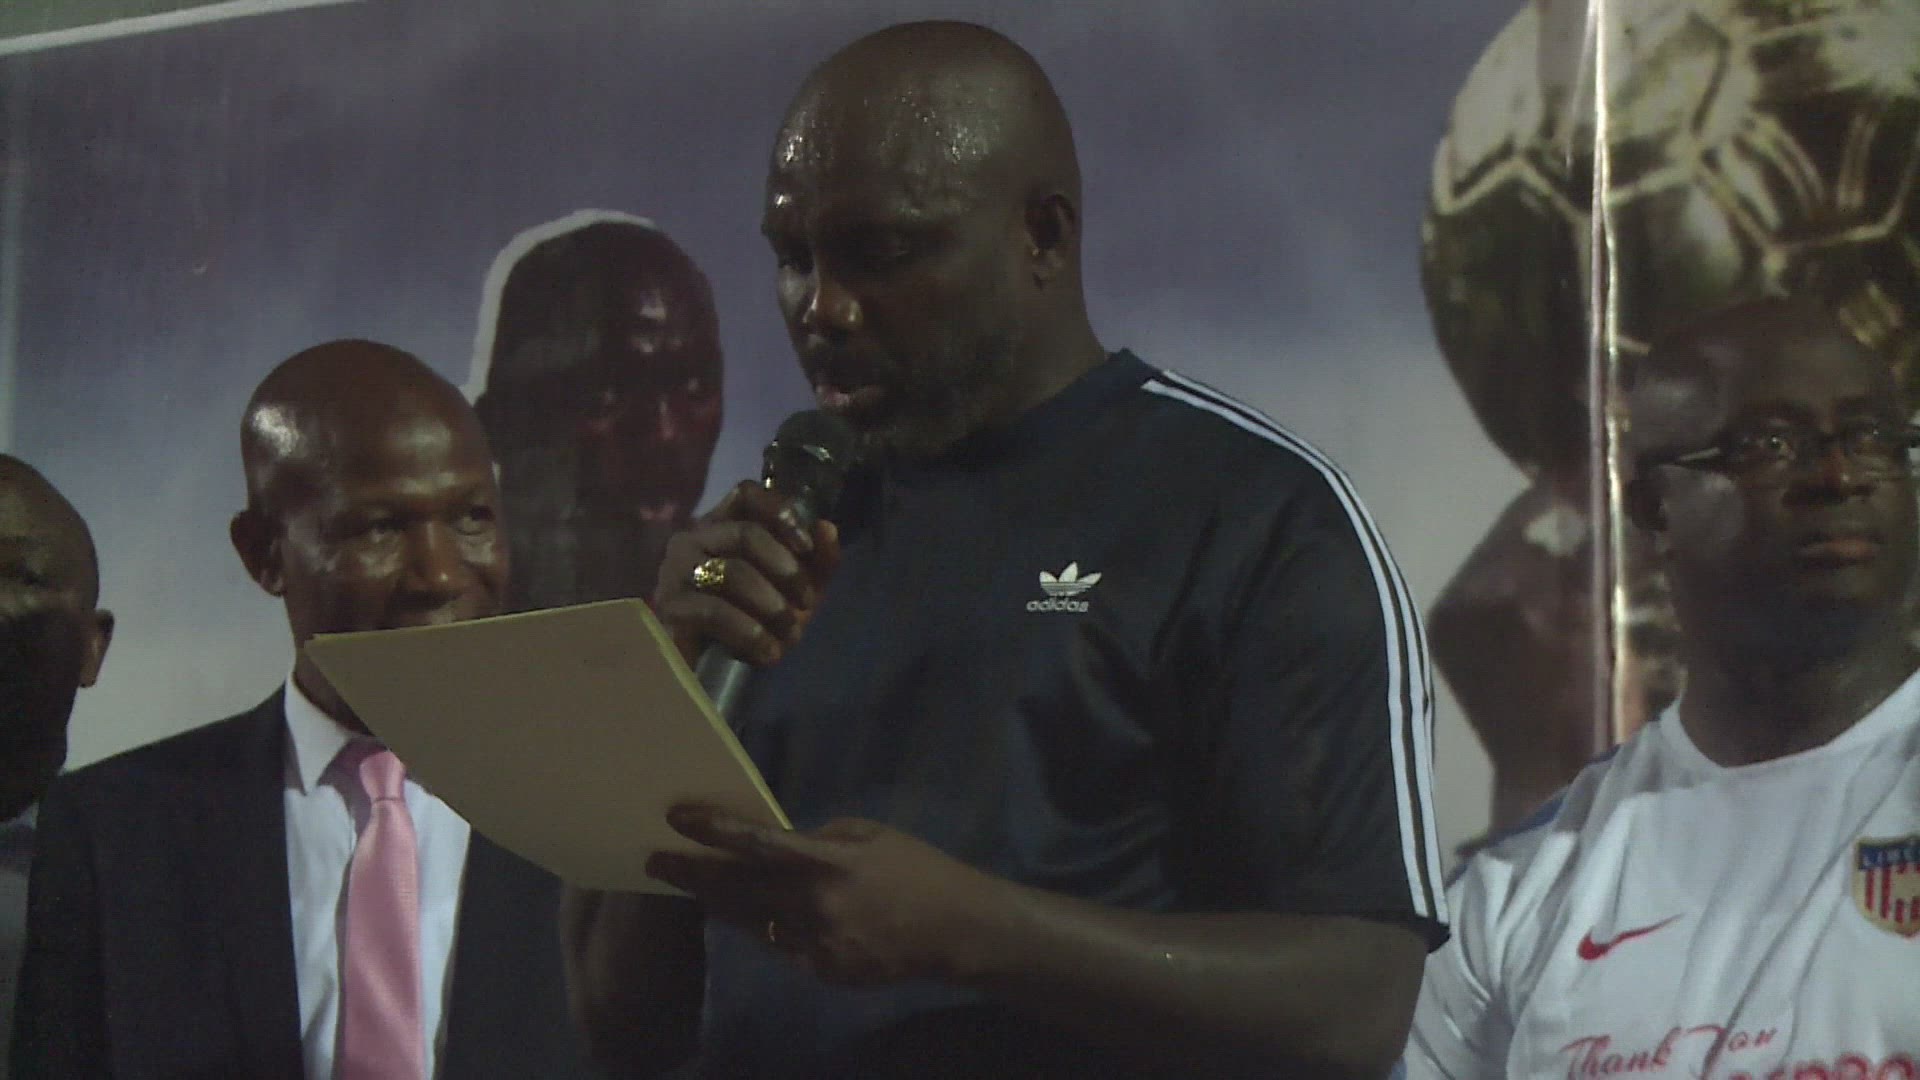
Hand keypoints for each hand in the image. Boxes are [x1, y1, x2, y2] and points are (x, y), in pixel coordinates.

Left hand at [646, 805, 1007, 985]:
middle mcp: (813, 907)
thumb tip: (782, 847)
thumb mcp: (869, 835)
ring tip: (691, 884)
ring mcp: (814, 945)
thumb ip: (820, 841)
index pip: (757, 843)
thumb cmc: (916, 870)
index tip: (678, 818)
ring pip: (750, 922)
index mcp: (828, 863)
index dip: (714, 830)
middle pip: (738, 889)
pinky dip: (764, 926)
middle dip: (693, 874)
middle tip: (656, 861)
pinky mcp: (820, 971)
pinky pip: (779, 944)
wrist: (955, 931)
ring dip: (718, 902)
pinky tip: (748, 913)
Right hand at [653, 479, 840, 665]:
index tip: (807, 547)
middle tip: (807, 603)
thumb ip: (817, 561)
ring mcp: (676, 571)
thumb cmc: (753, 621)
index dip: (780, 512)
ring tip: (791, 636)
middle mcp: (693, 538)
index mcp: (722, 525)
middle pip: (745, 533)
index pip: (746, 493)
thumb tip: (827, 528)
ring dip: (772, 606)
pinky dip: (750, 632)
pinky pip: (715, 611)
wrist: (709, 673)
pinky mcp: (669, 607)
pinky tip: (768, 652)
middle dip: (786, 569)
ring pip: (733, 572)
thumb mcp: (794, 591)